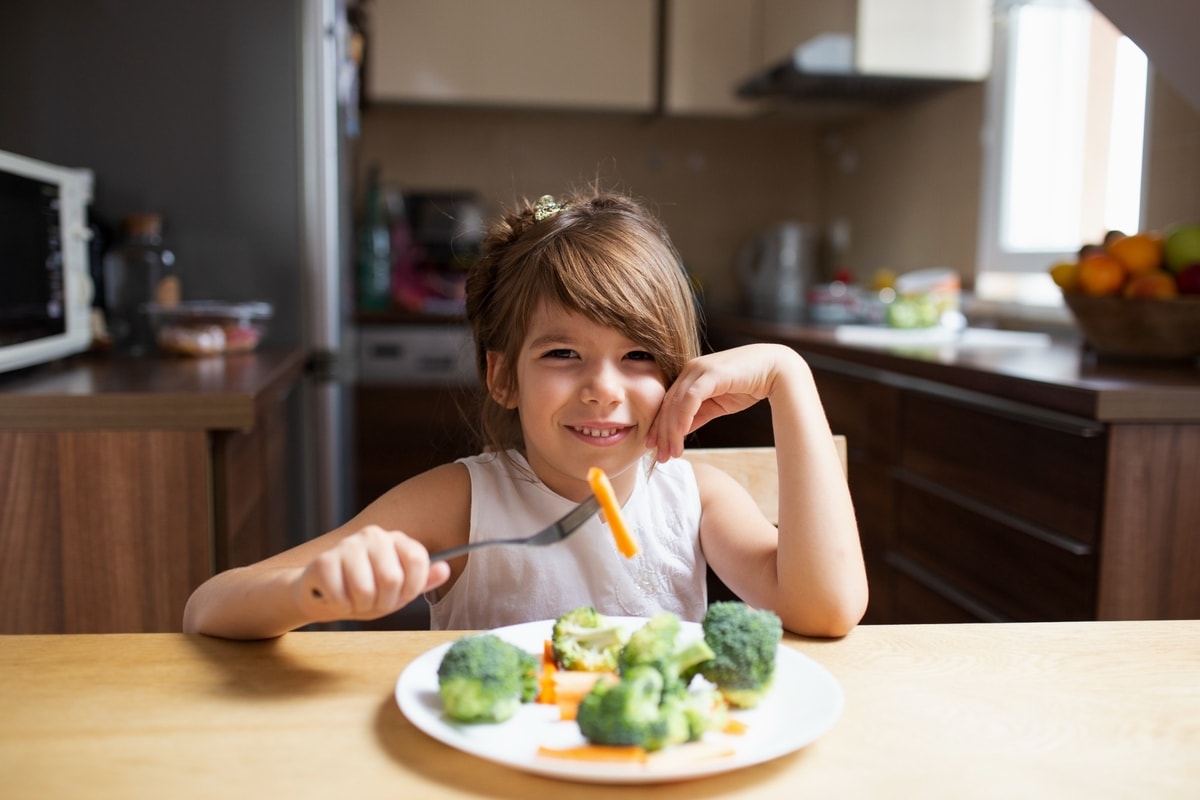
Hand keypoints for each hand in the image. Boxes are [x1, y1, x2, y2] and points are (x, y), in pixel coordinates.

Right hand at [291, 525, 449, 622]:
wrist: (323, 595)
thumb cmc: (364, 592)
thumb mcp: (399, 590)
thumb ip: (423, 581)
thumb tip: (445, 569)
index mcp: (396, 540)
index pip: (417, 560)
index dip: (412, 587)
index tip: (401, 596)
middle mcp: (374, 536)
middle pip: (392, 579)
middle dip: (384, 602)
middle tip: (373, 601)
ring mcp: (348, 545)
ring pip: (365, 590)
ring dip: (360, 606)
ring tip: (354, 599)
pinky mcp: (324, 561)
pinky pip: (341, 596)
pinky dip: (340, 606)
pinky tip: (336, 597)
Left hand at [647, 344, 799, 460]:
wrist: (775, 370)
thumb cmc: (749, 385)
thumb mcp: (718, 405)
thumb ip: (698, 415)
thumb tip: (680, 432)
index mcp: (690, 375)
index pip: (668, 403)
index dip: (659, 426)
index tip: (655, 448)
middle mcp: (690, 370)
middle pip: (668, 405)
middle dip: (662, 432)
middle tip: (660, 456)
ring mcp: (699, 369)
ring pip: (676, 403)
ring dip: (671, 430)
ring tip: (672, 452)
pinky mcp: (710, 373)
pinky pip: (691, 398)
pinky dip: (683, 417)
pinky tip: (681, 435)